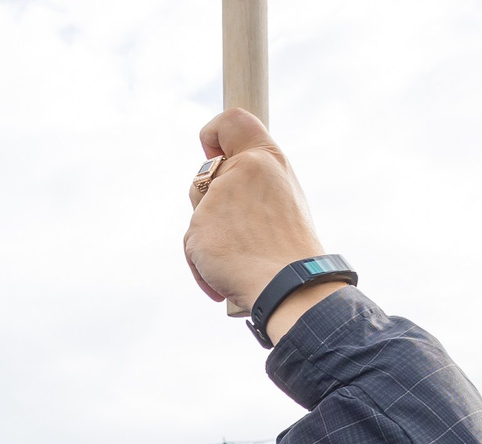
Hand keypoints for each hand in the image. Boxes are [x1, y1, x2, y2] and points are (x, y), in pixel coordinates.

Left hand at [183, 107, 337, 333]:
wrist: (289, 285)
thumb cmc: (289, 250)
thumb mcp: (282, 200)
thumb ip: (252, 184)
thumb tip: (220, 188)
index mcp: (267, 158)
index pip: (232, 121)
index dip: (214, 133)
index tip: (213, 153)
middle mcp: (241, 170)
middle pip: (202, 176)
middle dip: (208, 202)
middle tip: (238, 230)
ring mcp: (216, 199)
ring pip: (197, 214)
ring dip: (207, 236)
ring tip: (239, 256)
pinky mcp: (198, 228)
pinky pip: (192, 246)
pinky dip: (203, 264)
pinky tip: (225, 275)